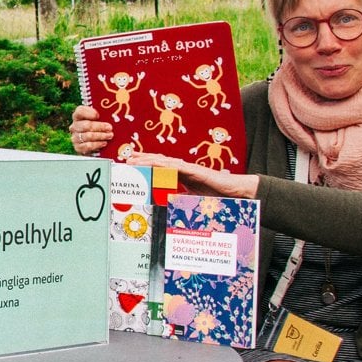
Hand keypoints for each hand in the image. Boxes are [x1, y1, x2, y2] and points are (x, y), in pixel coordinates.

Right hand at [69, 105, 112, 154]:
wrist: (95, 142)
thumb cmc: (99, 127)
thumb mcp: (100, 119)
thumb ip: (103, 115)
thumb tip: (112, 116)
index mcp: (78, 116)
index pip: (80, 111)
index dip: (89, 113)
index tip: (98, 115)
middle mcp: (74, 126)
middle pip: (86, 125)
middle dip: (100, 126)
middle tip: (110, 128)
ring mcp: (75, 137)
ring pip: (88, 136)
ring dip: (100, 136)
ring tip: (109, 135)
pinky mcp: (78, 147)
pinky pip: (87, 146)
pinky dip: (97, 144)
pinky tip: (104, 143)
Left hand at [127, 152, 258, 198]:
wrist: (234, 192)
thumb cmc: (215, 195)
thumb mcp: (191, 199)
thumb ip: (178, 198)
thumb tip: (166, 203)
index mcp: (181, 174)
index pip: (159, 167)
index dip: (145, 164)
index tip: (131, 164)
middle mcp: (183, 168)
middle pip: (158, 161)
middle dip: (142, 159)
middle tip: (127, 159)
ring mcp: (189, 168)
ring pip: (165, 162)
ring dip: (148, 160)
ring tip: (134, 159)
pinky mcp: (196, 171)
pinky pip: (178, 167)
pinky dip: (165, 165)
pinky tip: (154, 164)